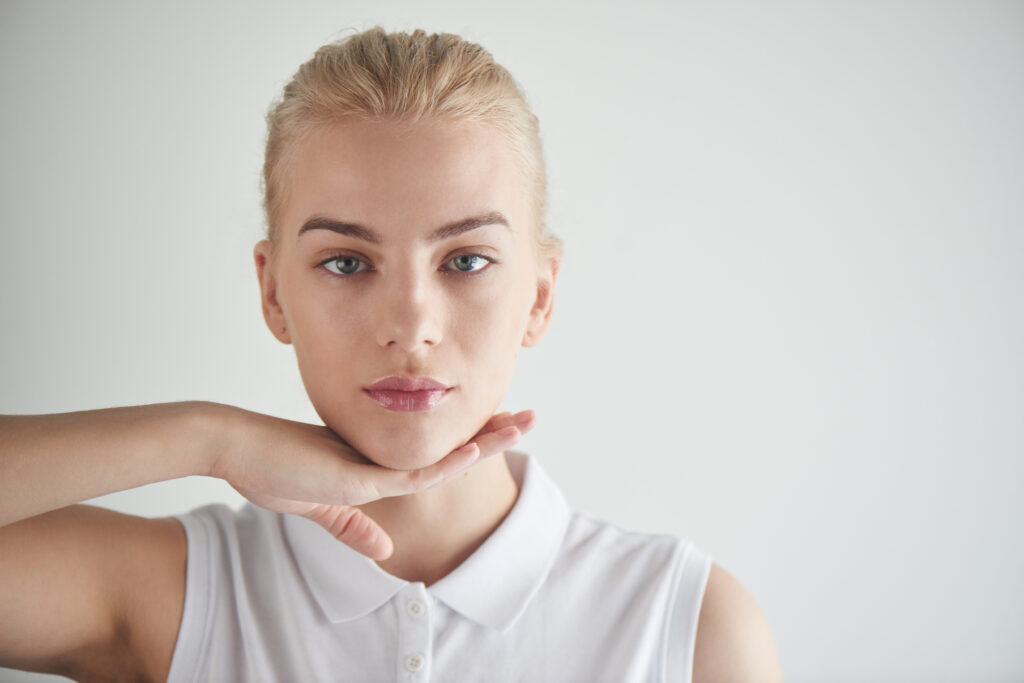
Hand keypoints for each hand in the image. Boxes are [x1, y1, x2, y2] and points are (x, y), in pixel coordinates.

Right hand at [210, 406, 535, 559]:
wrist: (235, 446)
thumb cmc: (270, 469)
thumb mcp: (318, 506)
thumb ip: (353, 528)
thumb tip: (385, 552)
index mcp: (374, 461)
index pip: (433, 455)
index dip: (466, 441)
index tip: (496, 430)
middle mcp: (380, 457)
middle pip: (447, 447)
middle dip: (490, 432)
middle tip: (526, 417)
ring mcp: (372, 465)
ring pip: (441, 455)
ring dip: (485, 439)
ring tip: (522, 423)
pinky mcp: (357, 477)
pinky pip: (411, 475)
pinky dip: (445, 464)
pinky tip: (477, 450)